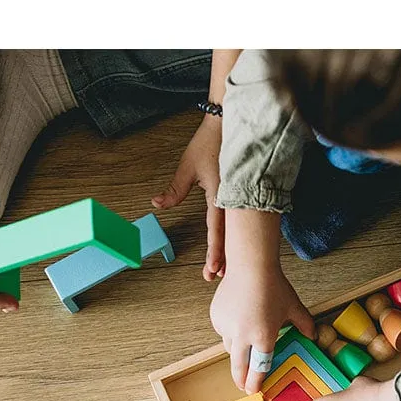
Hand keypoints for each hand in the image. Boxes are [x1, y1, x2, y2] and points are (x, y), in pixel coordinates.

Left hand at [151, 114, 224, 281]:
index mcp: (220, 195)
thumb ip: (174, 189)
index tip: (210, 270)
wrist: (231, 123)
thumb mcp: (188, 166)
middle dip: (223, 259)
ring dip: (230, 250)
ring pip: (236, 232)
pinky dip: (236, 236)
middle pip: (229, 237)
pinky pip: (240, 221)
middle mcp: (233, 200)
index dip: (213, 253)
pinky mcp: (243, 194)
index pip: (216, 231)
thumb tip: (157, 204)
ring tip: (224, 268)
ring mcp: (240, 198)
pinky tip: (235, 246)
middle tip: (214, 277)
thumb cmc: (209, 142)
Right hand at [210, 260, 314, 393]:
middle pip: (239, 367)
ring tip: (245, 349)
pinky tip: (240, 320)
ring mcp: (226, 326)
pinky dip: (230, 331)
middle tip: (243, 387)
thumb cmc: (274, 286)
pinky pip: (223, 331)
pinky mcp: (217, 317)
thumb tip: (314, 337)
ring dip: (237, 351)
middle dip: (241, 380)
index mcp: (263, 336)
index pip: (259, 368)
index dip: (256, 382)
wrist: (250, 266)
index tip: (254, 391)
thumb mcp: (294, 307)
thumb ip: (305, 324)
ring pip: (230, 347)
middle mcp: (242, 335)